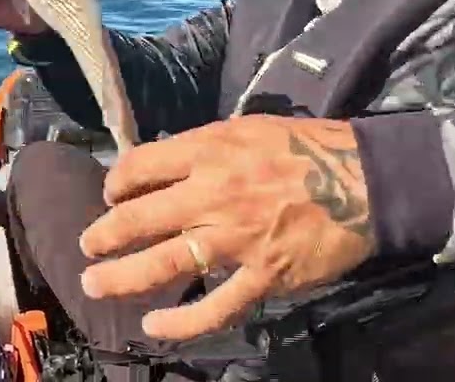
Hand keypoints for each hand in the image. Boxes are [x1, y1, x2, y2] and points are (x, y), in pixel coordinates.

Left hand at [78, 115, 376, 340]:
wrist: (366, 180)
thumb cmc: (308, 147)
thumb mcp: (250, 127)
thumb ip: (206, 146)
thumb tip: (166, 163)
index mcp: (210, 151)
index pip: (141, 166)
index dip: (116, 182)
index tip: (111, 194)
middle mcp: (213, 194)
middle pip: (139, 218)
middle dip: (104, 234)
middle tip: (88, 244)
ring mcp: (235, 239)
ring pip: (163, 265)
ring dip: (121, 278)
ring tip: (95, 285)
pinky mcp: (261, 276)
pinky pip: (213, 308)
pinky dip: (180, 323)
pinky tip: (155, 326)